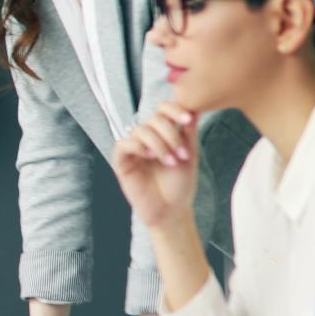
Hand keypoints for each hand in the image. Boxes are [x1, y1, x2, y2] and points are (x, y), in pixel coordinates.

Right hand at [112, 103, 201, 230]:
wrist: (171, 209)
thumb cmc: (180, 183)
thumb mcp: (189, 154)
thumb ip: (188, 132)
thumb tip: (193, 106)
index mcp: (162, 132)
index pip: (163, 110)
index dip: (174, 110)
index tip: (187, 119)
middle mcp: (146, 137)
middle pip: (154, 118)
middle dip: (170, 134)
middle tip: (181, 154)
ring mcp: (133, 148)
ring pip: (141, 130)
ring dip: (159, 144)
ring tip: (171, 162)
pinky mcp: (121, 160)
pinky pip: (124, 144)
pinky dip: (139, 147)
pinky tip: (151, 157)